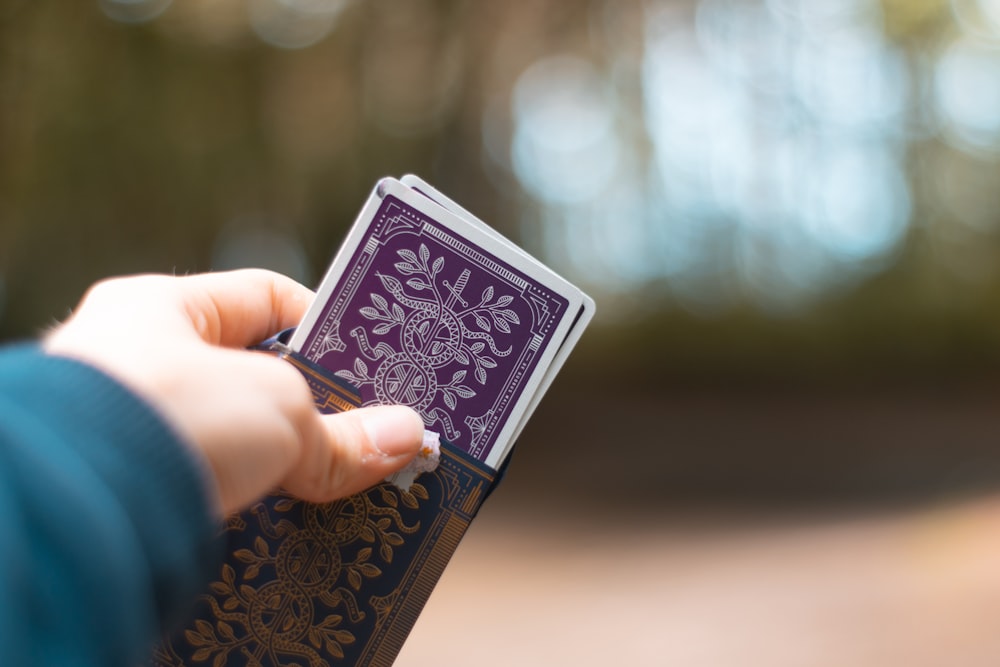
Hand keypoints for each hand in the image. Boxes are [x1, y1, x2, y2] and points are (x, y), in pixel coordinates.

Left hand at [44, 269, 423, 515]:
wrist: (74, 510)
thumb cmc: (171, 416)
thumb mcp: (278, 411)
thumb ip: (341, 429)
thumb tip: (408, 438)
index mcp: (160, 308)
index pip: (263, 297)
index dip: (325, 324)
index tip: (369, 359)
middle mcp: (130, 360)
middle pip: (246, 374)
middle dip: (307, 403)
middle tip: (362, 427)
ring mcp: (121, 425)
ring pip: (225, 436)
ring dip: (277, 459)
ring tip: (333, 479)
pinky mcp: (121, 488)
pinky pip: (201, 485)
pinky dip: (244, 500)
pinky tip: (284, 517)